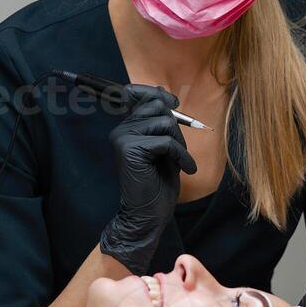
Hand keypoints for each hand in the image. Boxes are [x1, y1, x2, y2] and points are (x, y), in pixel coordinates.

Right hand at [98, 84, 197, 274]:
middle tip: (178, 151)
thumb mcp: (164, 146)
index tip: (175, 102)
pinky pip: (166, 142)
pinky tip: (185, 170)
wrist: (147, 215)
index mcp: (126, 128)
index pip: (138, 94)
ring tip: (179, 162)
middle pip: (157, 106)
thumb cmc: (157, 183)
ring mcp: (123, 139)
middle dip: (176, 127)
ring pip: (165, 123)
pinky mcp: (130, 150)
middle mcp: (121, 130)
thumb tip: (161, 91)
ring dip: (180, 144)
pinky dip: (182, 156)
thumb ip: (161, 121)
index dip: (158, 94)